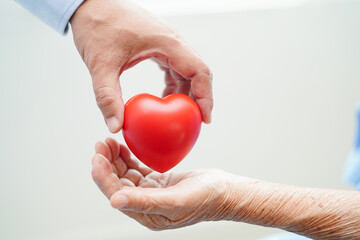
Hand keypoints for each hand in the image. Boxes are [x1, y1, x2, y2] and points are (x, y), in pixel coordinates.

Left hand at [71, 0, 212, 132]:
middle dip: (199, 98)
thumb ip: (107, 97)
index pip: (199, 71)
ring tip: (179, 115)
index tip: (204, 119)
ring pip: (188, 70)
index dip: (206, 97)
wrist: (90, 3)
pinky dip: (175, 84)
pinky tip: (165, 97)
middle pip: (198, 72)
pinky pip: (176, 67)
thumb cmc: (97, 26)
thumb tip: (115, 127)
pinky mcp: (159, 45)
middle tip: (193, 122)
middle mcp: (173, 41)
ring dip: (187, 92)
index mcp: (167, 42)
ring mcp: (167, 42)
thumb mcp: (100, 64)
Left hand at [91, 138, 236, 229]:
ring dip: (116, 159)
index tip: (97, 157)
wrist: (226, 191)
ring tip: (109, 142)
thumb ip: (146, 202)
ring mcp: (152, 192)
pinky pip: (138, 169)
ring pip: (126, 175)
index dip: (103, 177)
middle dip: (106, 164)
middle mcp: (146, 204)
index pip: (117, 195)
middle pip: (118, 183)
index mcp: (147, 214)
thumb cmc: (206, 198)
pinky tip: (125, 147)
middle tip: (101, 144)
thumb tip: (114, 201)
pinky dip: (129, 157)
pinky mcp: (159, 181)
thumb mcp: (176, 200)